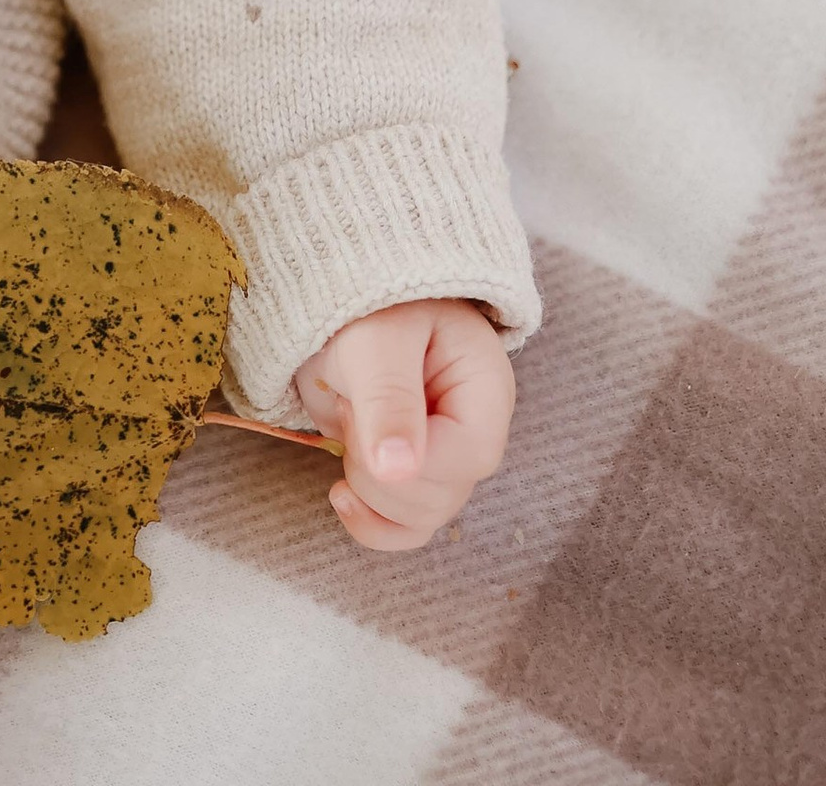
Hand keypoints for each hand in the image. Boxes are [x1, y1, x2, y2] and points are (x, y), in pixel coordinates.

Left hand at [295, 297, 512, 552]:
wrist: (343, 297)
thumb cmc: (369, 305)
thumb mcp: (376, 341)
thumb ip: (389, 400)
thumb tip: (397, 472)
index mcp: (484, 388)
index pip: (469, 456)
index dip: (412, 456)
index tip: (360, 410)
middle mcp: (473, 432)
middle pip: (442, 497)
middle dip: (379, 467)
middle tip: (350, 404)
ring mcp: (444, 458)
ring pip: (420, 518)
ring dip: (367, 487)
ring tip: (348, 420)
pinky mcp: (412, 476)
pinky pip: (404, 528)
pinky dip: (370, 523)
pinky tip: (340, 496)